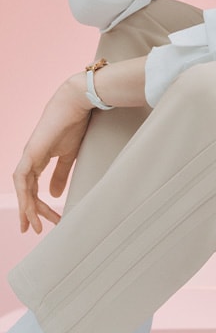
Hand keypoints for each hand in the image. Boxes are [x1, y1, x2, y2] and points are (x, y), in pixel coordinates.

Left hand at [13, 74, 92, 233]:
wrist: (78, 103)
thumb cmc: (76, 123)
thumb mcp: (69, 155)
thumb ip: (61, 174)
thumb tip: (54, 195)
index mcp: (39, 158)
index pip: (33, 188)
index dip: (37, 206)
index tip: (46, 222)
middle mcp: (31, 158)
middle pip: (26, 191)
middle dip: (32, 212)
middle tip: (39, 229)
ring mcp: (29, 155)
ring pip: (22, 188)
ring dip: (27, 208)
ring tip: (33, 225)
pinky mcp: (31, 152)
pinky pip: (21, 178)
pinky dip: (24, 194)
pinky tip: (28, 207)